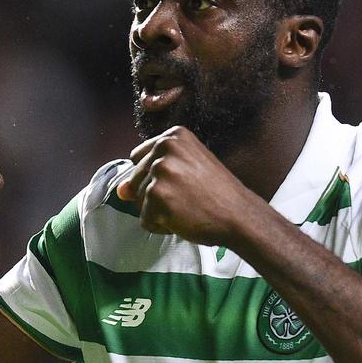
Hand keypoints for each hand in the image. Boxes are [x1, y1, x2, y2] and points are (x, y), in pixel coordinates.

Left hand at [115, 126, 265, 245]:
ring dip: (159, 211)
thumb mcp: (187, 170)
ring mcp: (160, 172)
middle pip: (136, 180)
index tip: (182, 181)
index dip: (155, 176)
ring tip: (187, 207)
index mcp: (173, 136)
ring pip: (139, 201)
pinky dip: (161, 226)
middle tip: (188, 197)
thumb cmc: (218, 194)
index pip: (138, 158)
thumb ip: (151, 174)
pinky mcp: (157, 196)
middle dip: (156, 195)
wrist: (241, 216)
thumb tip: (121, 191)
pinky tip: (183, 219)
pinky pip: (145, 220)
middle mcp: (164, 148)